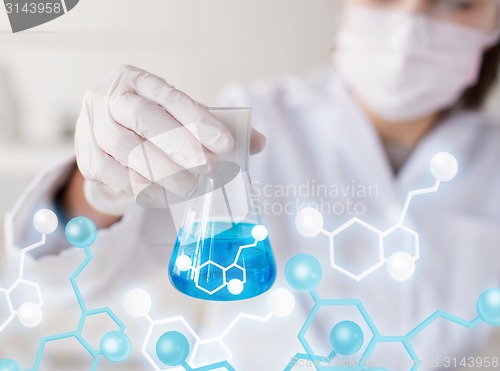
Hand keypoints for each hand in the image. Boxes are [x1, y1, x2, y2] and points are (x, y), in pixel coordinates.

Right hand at [74, 65, 264, 214]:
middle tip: (211, 167)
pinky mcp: (86, 156)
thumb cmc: (152, 121)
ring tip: (191, 186)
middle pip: (146, 121)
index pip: (170, 96)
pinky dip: (140, 185)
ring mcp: (92, 126)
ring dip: (164, 172)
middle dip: (182, 147)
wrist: (108, 131)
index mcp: (136, 79)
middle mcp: (109, 97)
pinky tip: (160, 192)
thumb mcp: (179, 115)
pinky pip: (113, 174)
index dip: (199, 120)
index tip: (227, 143)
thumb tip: (258, 142)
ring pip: (128, 151)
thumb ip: (215, 126)